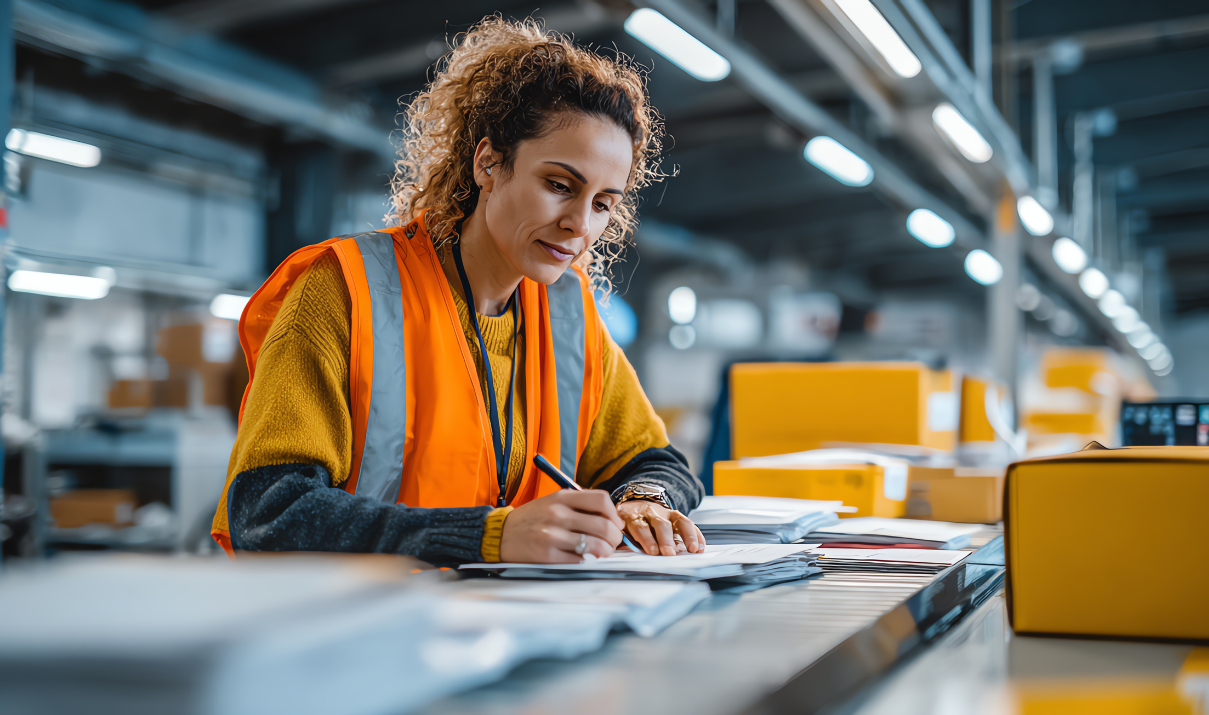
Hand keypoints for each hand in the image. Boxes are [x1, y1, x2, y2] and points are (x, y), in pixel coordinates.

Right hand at [499, 490, 624, 563]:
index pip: (601, 499)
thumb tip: (610, 519)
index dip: (614, 513)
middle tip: (612, 542)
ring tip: (602, 552)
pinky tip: (583, 558)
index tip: (615, 523)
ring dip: (605, 551)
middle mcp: (558, 514)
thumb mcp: (553, 502)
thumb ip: (579, 506)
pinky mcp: (546, 555)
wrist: (500, 534)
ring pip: (595, 545)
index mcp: (562, 497)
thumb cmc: (532, 518)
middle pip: (603, 525)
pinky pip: (578, 560)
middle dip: (614, 537)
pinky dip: (587, 561)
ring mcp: (552, 535)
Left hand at [616, 500, 705, 555]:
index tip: (652, 552)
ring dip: (686, 536)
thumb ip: (623, 542)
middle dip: (666, 539)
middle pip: (660, 524)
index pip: (640, 526)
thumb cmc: (627, 525)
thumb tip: (624, 556)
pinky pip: (688, 523)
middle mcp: (650, 512)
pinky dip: (696, 535)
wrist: (635, 505)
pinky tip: (700, 547)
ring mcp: (665, 512)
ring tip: (692, 549)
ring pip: (678, 521)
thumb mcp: (620, 530)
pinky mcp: (676, 515)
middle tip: (670, 553)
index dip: (646, 539)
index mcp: (633, 516)